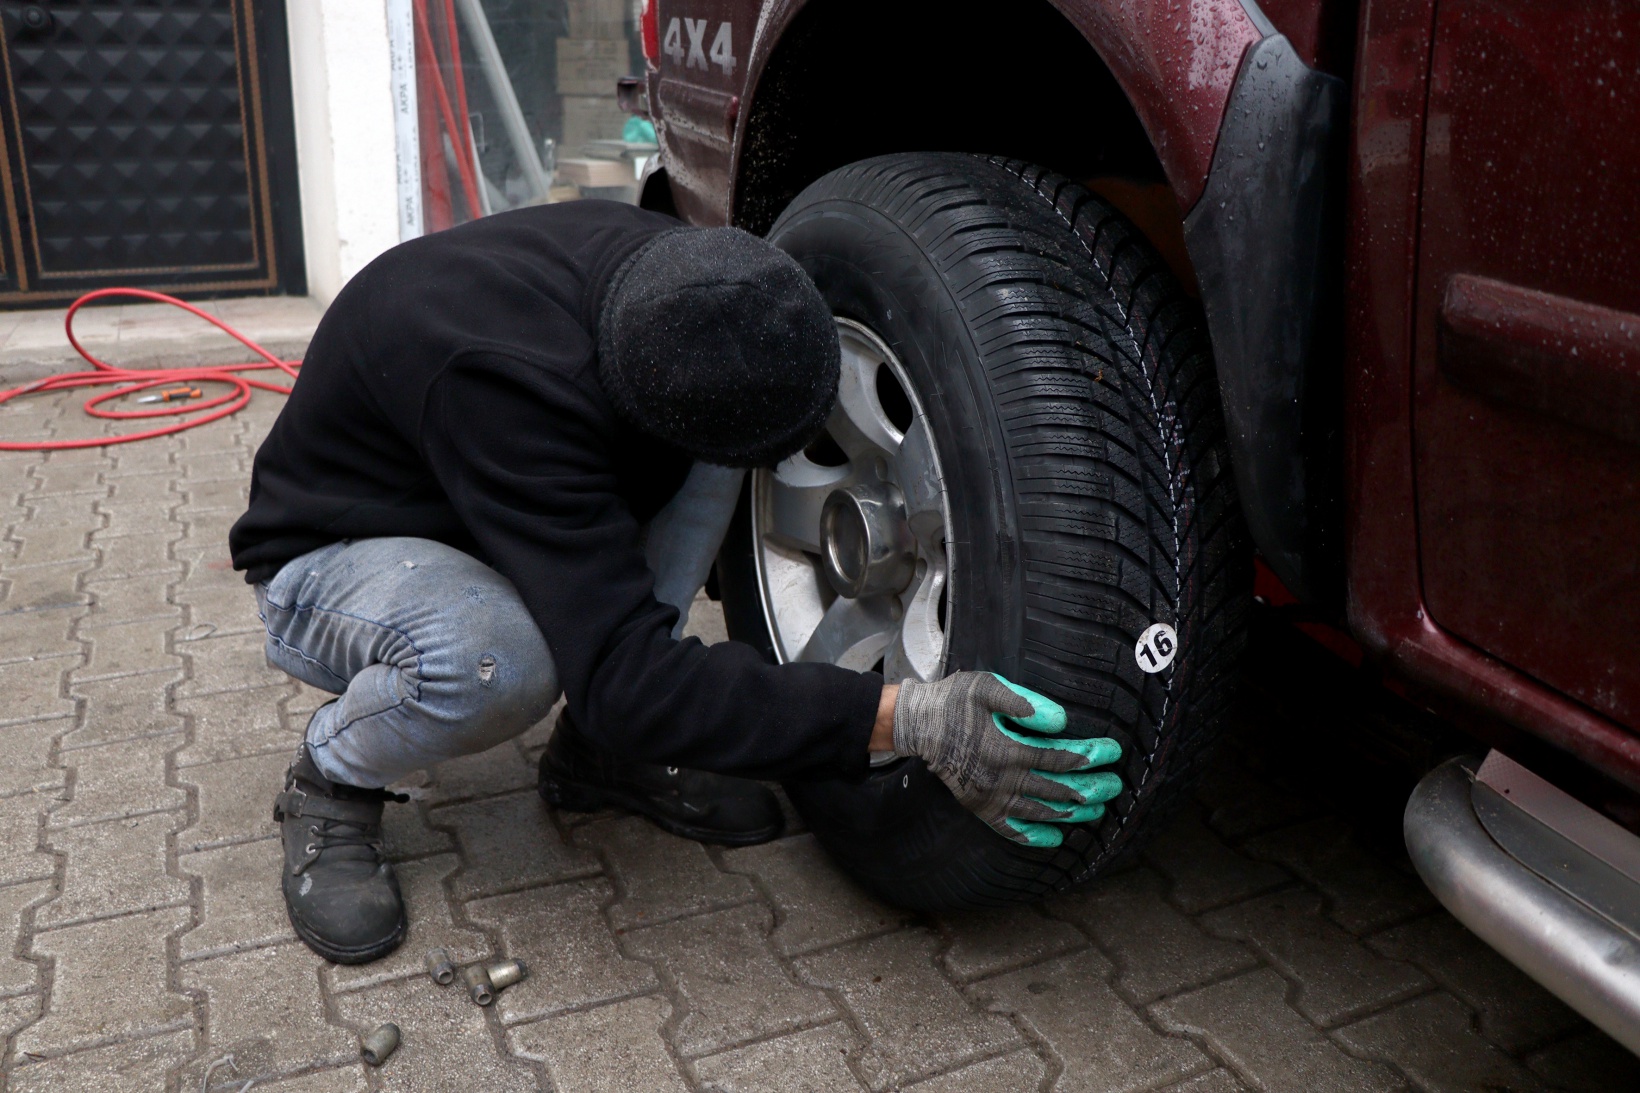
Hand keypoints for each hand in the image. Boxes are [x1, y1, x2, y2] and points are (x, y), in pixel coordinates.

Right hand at [891, 671, 1122, 847]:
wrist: (919, 725)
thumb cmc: (955, 701)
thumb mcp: (987, 687)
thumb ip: (1025, 703)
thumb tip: (1061, 722)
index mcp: (1007, 750)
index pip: (1061, 757)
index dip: (1091, 755)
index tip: (1113, 750)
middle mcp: (1002, 780)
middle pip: (1057, 789)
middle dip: (1091, 788)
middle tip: (1115, 785)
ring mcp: (991, 799)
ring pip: (1042, 813)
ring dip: (1073, 813)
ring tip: (1097, 809)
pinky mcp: (981, 808)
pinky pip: (1013, 830)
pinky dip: (1036, 836)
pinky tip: (1055, 837)